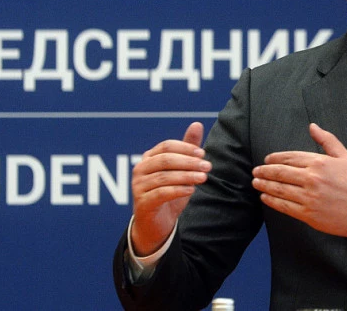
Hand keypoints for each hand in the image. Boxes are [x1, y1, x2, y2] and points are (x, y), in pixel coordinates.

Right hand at [130, 122, 210, 255]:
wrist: (156, 224)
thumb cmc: (169, 193)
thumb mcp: (181, 170)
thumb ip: (188, 149)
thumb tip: (197, 124)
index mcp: (149, 158)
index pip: (167, 146)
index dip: (186, 148)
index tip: (203, 153)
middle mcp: (140, 169)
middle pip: (166, 160)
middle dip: (189, 162)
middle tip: (207, 166)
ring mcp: (139, 186)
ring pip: (165, 176)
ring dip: (187, 176)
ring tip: (203, 178)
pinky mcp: (142, 202)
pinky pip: (161, 193)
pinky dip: (178, 190)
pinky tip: (191, 190)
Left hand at [252, 123, 346, 241]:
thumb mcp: (344, 156)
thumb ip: (326, 140)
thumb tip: (312, 126)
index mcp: (319, 162)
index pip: (290, 158)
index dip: (275, 158)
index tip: (266, 160)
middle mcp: (312, 178)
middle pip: (280, 173)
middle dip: (264, 172)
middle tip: (255, 172)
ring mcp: (309, 197)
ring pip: (279, 190)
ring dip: (264, 185)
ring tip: (256, 183)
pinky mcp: (309, 215)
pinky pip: (285, 206)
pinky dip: (272, 201)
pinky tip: (265, 197)